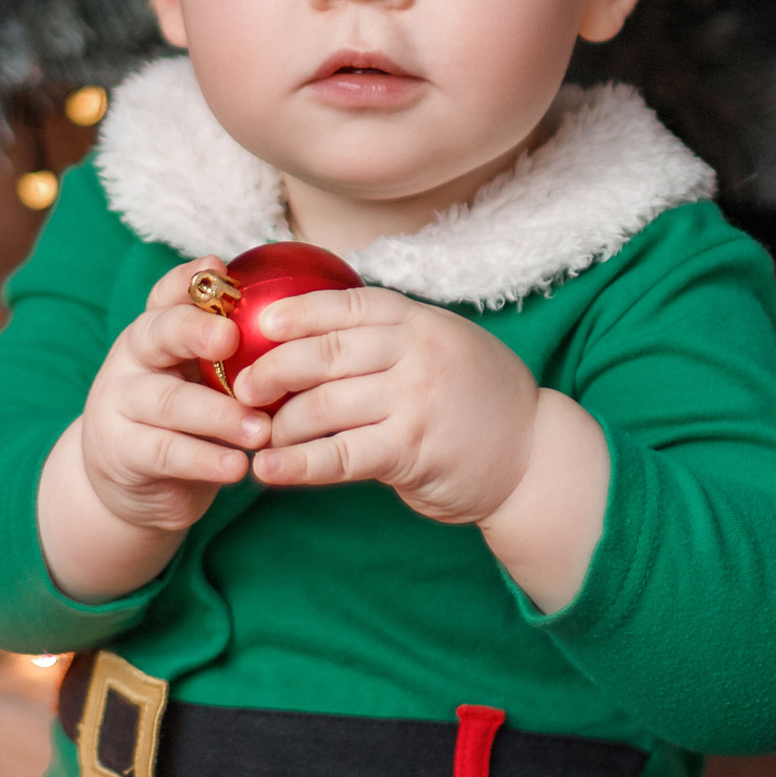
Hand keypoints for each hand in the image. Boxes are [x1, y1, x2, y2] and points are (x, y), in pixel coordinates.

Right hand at [36, 263, 270, 599]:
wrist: (133, 485)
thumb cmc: (189, 422)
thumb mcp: (205, 380)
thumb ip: (235, 356)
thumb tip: (304, 331)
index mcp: (157, 330)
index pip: (168, 294)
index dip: (190, 278)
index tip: (221, 268)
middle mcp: (134, 358)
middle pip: (159, 333)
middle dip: (196, 331)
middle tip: (232, 338)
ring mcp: (120, 404)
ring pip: (168, 401)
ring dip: (218, 414)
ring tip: (261, 429)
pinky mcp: (121, 452)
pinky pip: (166, 452)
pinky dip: (205, 460)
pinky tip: (238, 467)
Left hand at [233, 283, 541, 526]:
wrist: (534, 454)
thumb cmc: (475, 399)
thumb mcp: (439, 347)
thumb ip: (386, 340)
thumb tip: (306, 340)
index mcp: (417, 320)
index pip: (344, 305)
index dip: (295, 313)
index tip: (256, 324)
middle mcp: (415, 353)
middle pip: (323, 354)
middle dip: (271, 370)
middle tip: (241, 388)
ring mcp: (414, 400)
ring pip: (323, 406)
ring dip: (279, 425)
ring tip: (256, 437)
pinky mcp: (411, 449)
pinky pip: (340, 456)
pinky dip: (297, 465)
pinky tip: (267, 471)